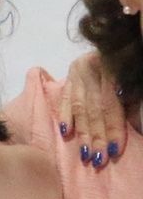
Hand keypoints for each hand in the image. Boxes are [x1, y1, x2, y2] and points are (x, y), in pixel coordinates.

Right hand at [59, 52, 124, 168]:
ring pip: (79, 107)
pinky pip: (64, 98)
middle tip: (98, 159)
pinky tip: (65, 132)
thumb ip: (130, 98)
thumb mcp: (134, 78)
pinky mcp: (69, 75)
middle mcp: (90, 67)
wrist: (122, 39)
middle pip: (93, 107)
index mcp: (112, 64)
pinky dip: (64, 115)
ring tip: (84, 154)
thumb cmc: (132, 64)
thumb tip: (134, 126)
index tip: (115, 150)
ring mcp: (77, 71)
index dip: (113, 127)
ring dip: (82, 133)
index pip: (110, 103)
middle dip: (96, 136)